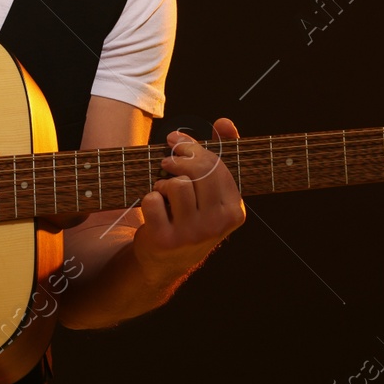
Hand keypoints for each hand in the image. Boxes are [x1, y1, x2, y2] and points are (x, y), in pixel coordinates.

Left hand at [134, 118, 245, 278]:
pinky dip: (149, 198)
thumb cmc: (190, 216)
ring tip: (163, 190)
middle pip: (198, 171)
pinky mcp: (166, 240)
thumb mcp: (209, 192)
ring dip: (163, 182)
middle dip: (177, 159)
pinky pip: (153, 200)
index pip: (216, 165)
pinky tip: (155, 206)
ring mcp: (192, 234)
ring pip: (177, 184)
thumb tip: (224, 122)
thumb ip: (219, 154)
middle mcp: (217, 224)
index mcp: (234, 211)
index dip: (192, 147)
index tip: (175, 142)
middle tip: (165, 162)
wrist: (165, 261)